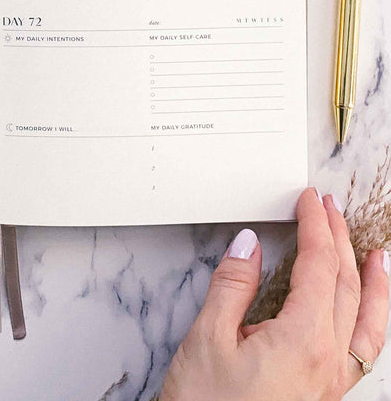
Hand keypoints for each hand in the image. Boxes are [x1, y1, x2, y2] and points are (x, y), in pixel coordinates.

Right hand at [161, 187, 389, 400]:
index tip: (308, 200)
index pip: (319, 266)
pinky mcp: (325, 396)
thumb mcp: (208, 338)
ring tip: (379, 256)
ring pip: (368, 321)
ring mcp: (332, 383)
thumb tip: (249, 244)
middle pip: (347, 286)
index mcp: (303, 340)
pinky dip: (370, 321)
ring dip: (373, 282)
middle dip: (340, 240)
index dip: (315, 226)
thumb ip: (233, 286)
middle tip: (329, 208)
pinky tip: (362, 314)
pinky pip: (363, 350)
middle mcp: (328, 361)